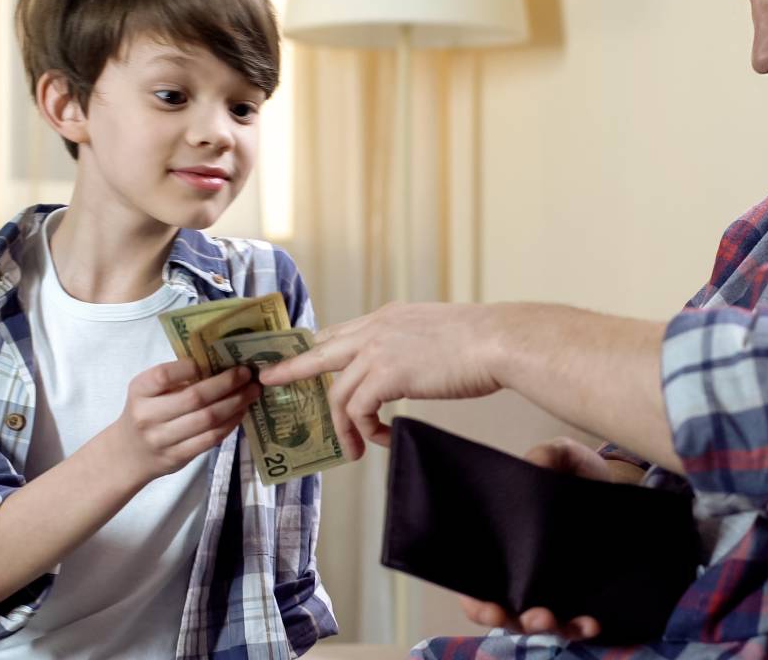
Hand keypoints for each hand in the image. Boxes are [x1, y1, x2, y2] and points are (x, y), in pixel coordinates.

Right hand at [107, 359, 259, 483]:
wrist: (129, 454)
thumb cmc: (146, 412)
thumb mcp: (148, 391)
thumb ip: (175, 379)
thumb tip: (219, 363)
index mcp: (140, 391)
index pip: (164, 375)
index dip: (191, 367)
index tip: (216, 361)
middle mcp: (148, 415)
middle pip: (194, 398)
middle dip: (226, 384)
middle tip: (247, 374)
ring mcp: (162, 439)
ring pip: (207, 419)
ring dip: (235, 404)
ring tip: (251, 392)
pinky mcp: (177, 457)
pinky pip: (210, 439)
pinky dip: (230, 424)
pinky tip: (241, 412)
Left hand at [257, 302, 510, 460]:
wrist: (498, 341)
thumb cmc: (480, 343)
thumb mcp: (433, 333)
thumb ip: (409, 345)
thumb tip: (406, 370)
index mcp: (387, 318)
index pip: (338, 333)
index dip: (316, 351)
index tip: (301, 364)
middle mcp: (375, 329)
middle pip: (318, 353)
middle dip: (290, 369)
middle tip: (269, 382)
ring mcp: (378, 350)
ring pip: (338, 393)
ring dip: (343, 426)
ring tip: (353, 449)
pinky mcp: (386, 374)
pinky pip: (358, 409)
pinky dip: (365, 430)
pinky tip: (381, 439)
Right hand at [455, 436, 629, 641]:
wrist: (614, 487)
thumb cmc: (575, 472)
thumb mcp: (562, 455)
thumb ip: (548, 456)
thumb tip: (536, 466)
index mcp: (500, 543)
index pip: (475, 583)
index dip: (477, 601)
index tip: (490, 607)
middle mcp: (519, 572)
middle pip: (504, 611)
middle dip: (514, 620)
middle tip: (535, 615)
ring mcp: (548, 588)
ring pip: (537, 622)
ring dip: (546, 628)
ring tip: (555, 619)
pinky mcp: (576, 596)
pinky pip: (572, 622)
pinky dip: (579, 628)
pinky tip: (592, 623)